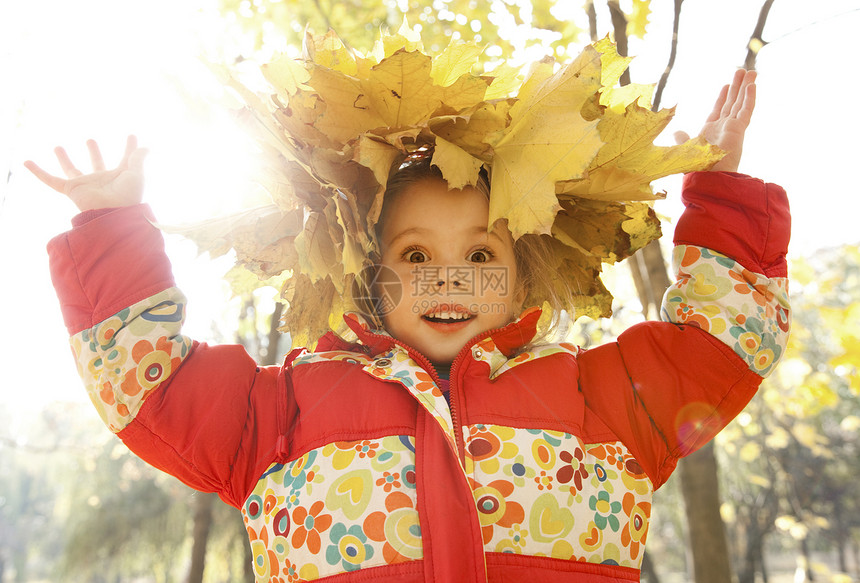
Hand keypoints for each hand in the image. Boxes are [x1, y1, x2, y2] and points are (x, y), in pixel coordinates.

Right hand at [24, 135, 147, 211]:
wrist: (113, 213)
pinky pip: (50, 180)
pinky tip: (26, 162)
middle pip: (96, 164)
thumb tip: (146, 146)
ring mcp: (85, 185)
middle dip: (94, 153)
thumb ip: (138, 159)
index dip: (130, 148)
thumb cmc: (128, 196)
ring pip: (72, 171)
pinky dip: (38, 172)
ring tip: (58, 147)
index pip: (125, 159)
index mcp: (120, 177)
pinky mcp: (71, 190)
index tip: (132, 136)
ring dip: (65, 160)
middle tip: (90, 141)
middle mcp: (102, 180)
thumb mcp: (136, 174)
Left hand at [675, 69, 755, 172]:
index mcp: (711, 131)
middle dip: (737, 87)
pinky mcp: (739, 129)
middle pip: (732, 102)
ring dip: (745, 87)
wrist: (708, 177)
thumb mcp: (686, 149)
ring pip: (741, 103)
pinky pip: (746, 110)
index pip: (719, 109)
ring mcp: (733, 127)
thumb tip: (677, 132)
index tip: (727, 85)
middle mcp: (724, 127)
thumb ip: (683, 139)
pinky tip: (752, 85)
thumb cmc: (698, 168)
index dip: (723, 97)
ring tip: (751, 72)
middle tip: (742, 71)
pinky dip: (749, 97)